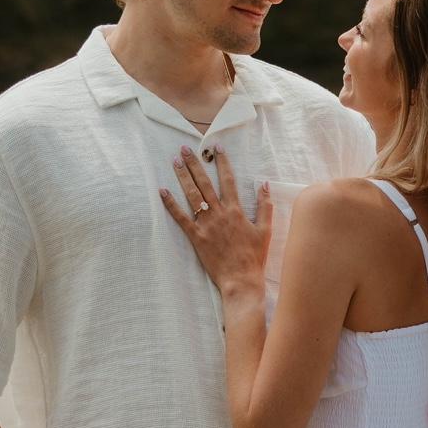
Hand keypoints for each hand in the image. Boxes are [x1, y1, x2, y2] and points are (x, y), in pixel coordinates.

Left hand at [160, 145, 271, 295]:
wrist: (241, 279)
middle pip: (205, 183)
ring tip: (175, 162)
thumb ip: (264, 206)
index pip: (228, 180)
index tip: (216, 147)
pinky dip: (171, 204)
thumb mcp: (265, 230)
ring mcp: (206, 225)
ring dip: (183, 177)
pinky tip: (162, 191)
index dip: (222, 162)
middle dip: (195, 164)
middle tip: (185, 149)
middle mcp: (220, 213)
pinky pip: (181, 218)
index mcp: (236, 210)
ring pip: (192, 195)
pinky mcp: (196, 237)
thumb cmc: (254, 257)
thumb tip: (264, 184)